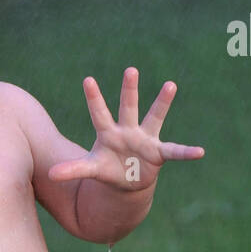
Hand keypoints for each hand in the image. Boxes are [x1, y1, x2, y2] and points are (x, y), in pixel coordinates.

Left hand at [49, 67, 203, 190]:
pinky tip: (199, 152)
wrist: (126, 181)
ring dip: (161, 102)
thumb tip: (51, 174)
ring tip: (170, 85)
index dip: (93, 98)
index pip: (98, 113)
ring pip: (154, 117)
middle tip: (130, 69)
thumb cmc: (107, 169)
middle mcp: (127, 130)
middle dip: (128, 90)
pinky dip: (186, 152)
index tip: (87, 79)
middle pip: (127, 107)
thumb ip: (73, 169)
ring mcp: (144, 139)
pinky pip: (175, 151)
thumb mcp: (90, 169)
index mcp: (107, 133)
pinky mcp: (158, 153)